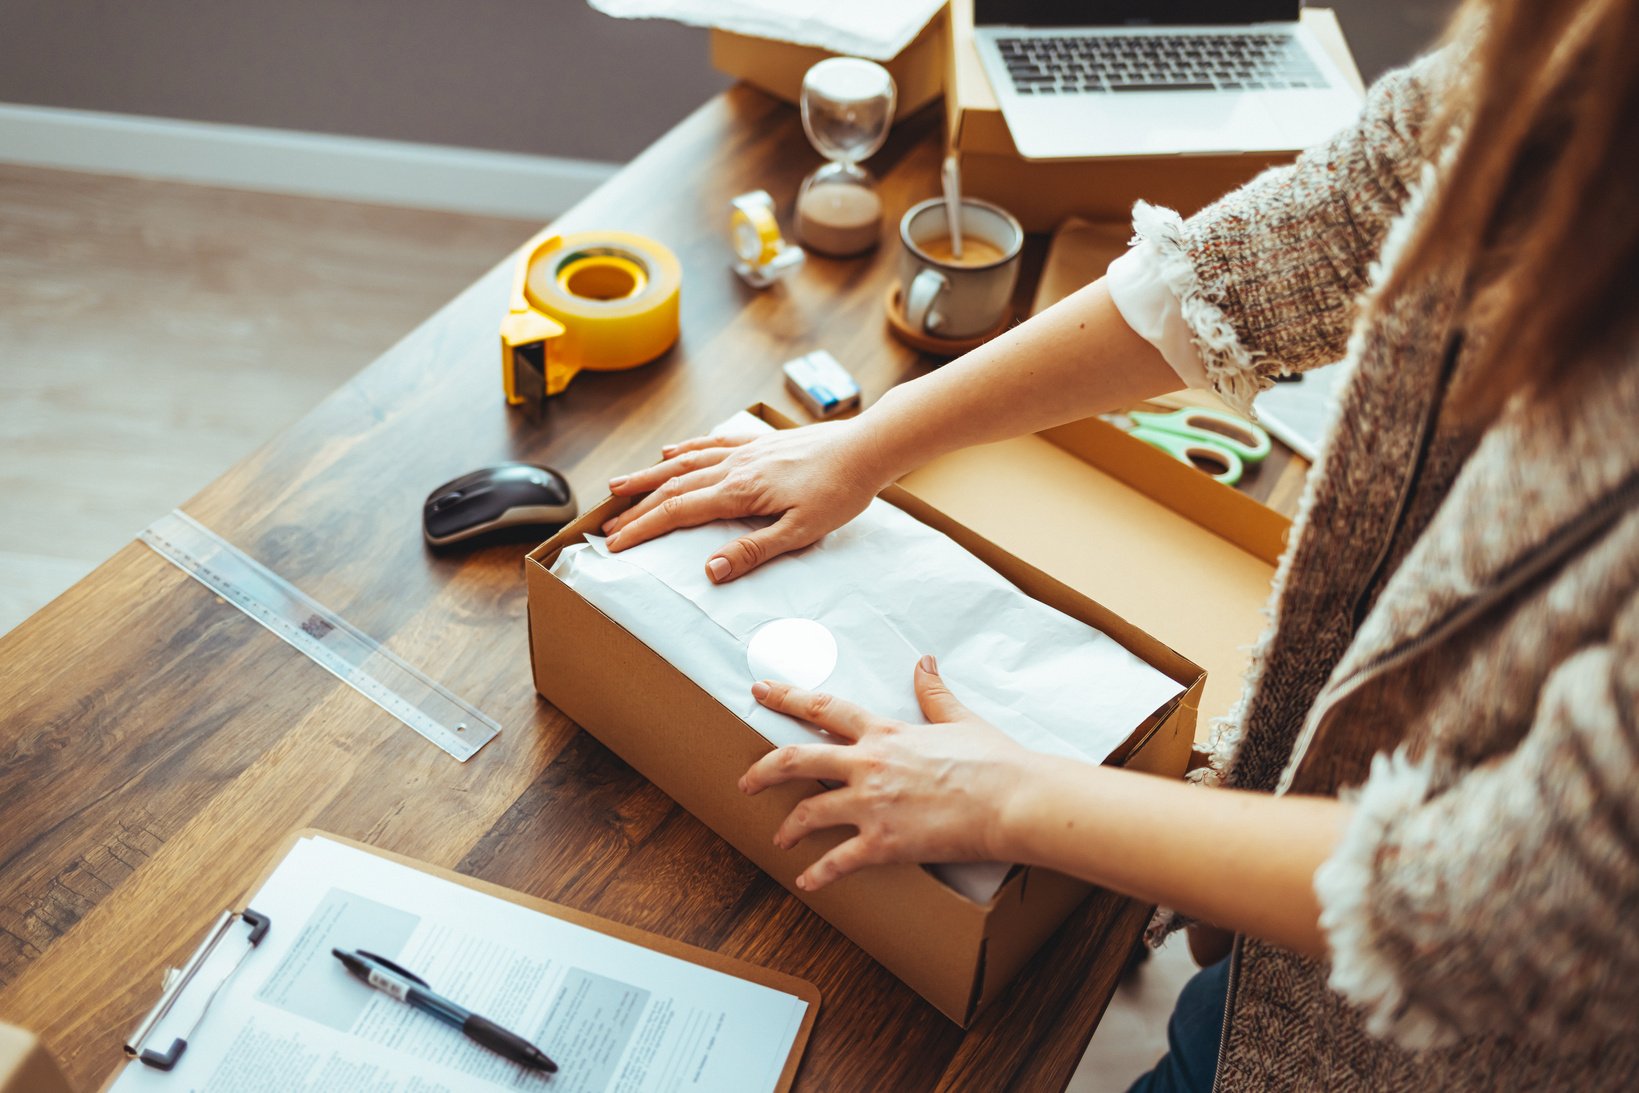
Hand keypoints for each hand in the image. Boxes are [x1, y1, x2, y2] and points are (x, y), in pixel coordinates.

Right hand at [601, 419, 889, 582]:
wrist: (866, 448)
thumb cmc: (840, 491)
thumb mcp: (801, 531)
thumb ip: (754, 551)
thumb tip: (711, 571)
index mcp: (740, 491)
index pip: (678, 512)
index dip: (643, 528)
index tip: (615, 544)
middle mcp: (735, 467)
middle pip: (673, 487)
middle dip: (637, 508)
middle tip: (607, 525)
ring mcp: (745, 451)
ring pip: (685, 462)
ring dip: (649, 475)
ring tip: (619, 485)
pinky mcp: (759, 443)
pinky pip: (712, 444)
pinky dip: (686, 449)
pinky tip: (671, 451)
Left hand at [738, 656, 1036, 891]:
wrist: (1013, 800)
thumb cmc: (994, 760)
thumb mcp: (959, 718)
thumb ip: (934, 693)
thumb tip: (924, 662)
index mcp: (885, 732)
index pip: (824, 709)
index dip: (786, 697)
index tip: (760, 691)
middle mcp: (869, 765)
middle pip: (798, 759)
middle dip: (764, 769)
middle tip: (745, 779)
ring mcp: (873, 805)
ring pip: (809, 813)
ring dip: (789, 826)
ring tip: (779, 837)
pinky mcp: (884, 843)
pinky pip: (838, 861)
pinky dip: (818, 874)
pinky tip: (806, 881)